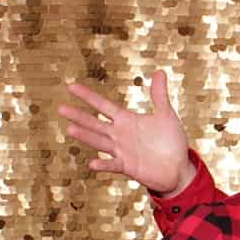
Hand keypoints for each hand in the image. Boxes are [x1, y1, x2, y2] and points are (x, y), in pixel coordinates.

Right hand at [59, 69, 194, 195]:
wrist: (178, 167)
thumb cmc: (170, 141)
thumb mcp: (166, 115)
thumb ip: (159, 95)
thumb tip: (160, 71)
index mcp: (126, 120)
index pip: (103, 106)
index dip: (88, 96)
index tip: (70, 86)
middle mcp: (120, 134)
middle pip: (95, 123)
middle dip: (79, 116)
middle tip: (61, 108)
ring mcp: (122, 151)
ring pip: (100, 142)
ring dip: (86, 136)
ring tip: (70, 129)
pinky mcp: (128, 167)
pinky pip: (114, 165)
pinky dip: (104, 165)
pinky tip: (93, 163)